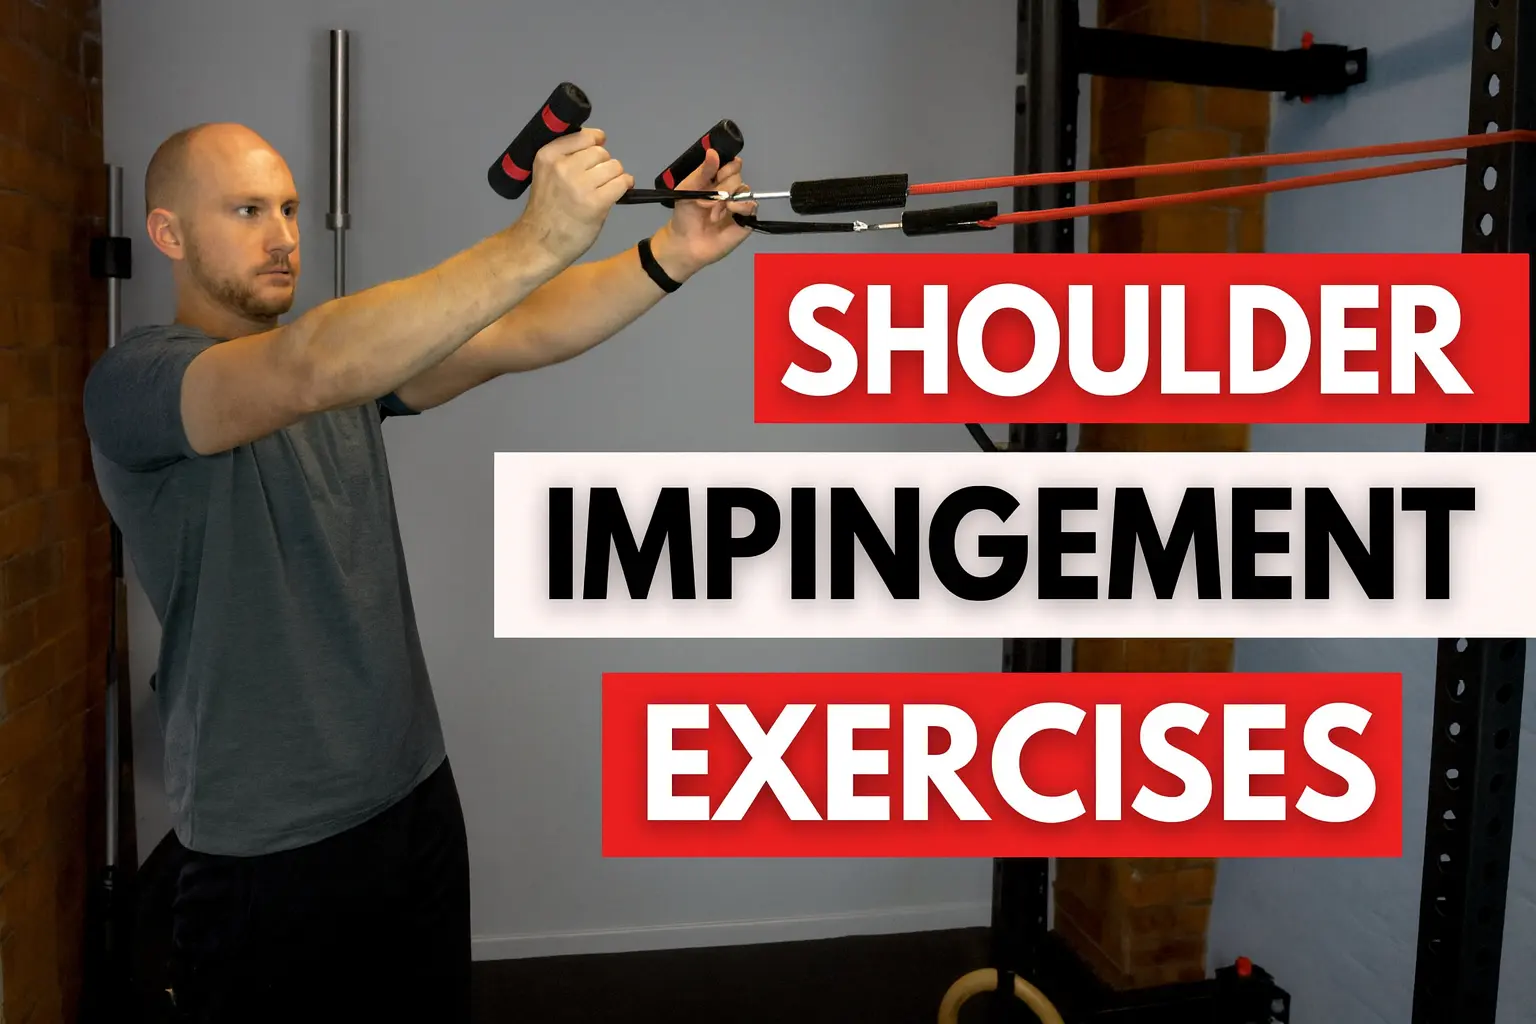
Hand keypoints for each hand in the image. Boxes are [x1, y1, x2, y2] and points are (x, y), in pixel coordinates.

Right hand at [515, 128, 634, 265]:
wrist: (541, 244)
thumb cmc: (547, 211)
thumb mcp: (547, 173)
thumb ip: (567, 157)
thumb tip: (599, 140)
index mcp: (548, 155)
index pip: (585, 136)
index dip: (595, 143)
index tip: (595, 157)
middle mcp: (563, 167)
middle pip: (601, 152)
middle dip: (604, 165)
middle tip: (597, 181)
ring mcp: (580, 185)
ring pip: (614, 166)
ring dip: (615, 176)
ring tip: (605, 189)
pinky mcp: (596, 203)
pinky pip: (622, 183)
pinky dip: (625, 186)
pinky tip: (618, 193)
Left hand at [649, 148, 756, 282]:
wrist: (686, 243)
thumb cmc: (684, 216)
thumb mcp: (687, 189)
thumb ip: (702, 172)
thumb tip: (713, 152)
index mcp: (717, 179)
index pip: (731, 164)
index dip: (727, 166)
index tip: (716, 174)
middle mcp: (730, 189)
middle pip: (736, 176)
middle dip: (720, 187)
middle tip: (704, 202)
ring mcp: (739, 204)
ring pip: (744, 189)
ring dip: (726, 198)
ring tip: (713, 213)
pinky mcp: (746, 220)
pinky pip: (751, 205)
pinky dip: (741, 205)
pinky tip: (729, 210)